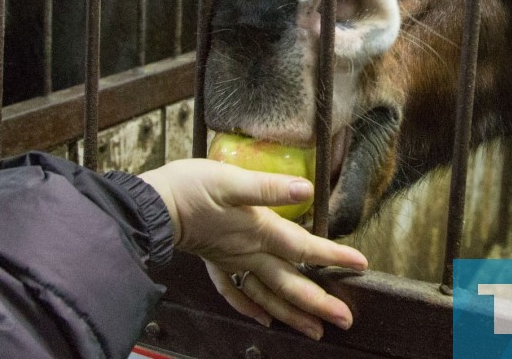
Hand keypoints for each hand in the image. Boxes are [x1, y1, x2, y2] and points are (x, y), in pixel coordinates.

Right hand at [140, 159, 367, 340]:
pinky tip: (262, 319)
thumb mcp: (231, 180)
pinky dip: (251, 307)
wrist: (151, 207)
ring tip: (314, 330)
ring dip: (292, 314)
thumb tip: (305, 190)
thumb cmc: (190, 188)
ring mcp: (231, 261)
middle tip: (346, 319)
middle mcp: (249, 253)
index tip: (361, 265)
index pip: (304, 248)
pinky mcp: (214, 261)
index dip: (333, 256)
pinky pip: (236, 292)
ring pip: (267, 295)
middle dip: (319, 303)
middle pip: (290, 284)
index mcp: (258, 231)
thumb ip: (269, 188)